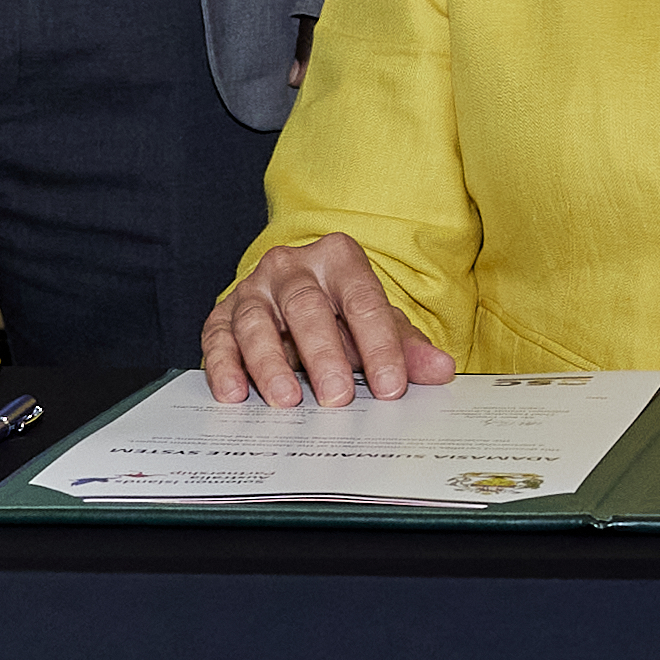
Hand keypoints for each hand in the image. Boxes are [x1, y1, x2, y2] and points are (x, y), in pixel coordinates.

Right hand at [202, 235, 457, 404]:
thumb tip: (440, 370)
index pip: (363, 301)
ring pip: (256, 322)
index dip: (379, 345)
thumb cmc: (341, 312)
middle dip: (324, 354)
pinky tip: (235, 393)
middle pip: (306, 307)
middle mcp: (291, 267)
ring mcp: (253, 289)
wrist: (295, 297)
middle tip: (338, 397)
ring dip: (270, 364)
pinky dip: (223, 366)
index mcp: (339, 259)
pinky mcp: (221, 314)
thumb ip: (407, 348)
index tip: (391, 386)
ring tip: (287, 400)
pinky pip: (218, 338)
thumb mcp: (379, 324)